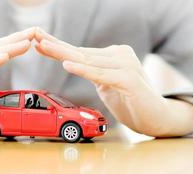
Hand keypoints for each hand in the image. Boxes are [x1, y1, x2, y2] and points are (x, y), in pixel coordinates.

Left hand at [35, 28, 192, 136]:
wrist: (158, 118)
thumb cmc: (131, 103)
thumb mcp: (107, 86)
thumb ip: (94, 72)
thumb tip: (72, 63)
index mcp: (112, 56)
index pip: (80, 52)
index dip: (57, 47)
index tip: (37, 41)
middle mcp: (118, 56)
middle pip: (80, 52)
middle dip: (54, 45)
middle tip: (33, 36)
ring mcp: (125, 66)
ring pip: (87, 60)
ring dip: (62, 54)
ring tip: (42, 45)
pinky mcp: (129, 80)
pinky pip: (101, 75)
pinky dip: (83, 70)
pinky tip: (67, 64)